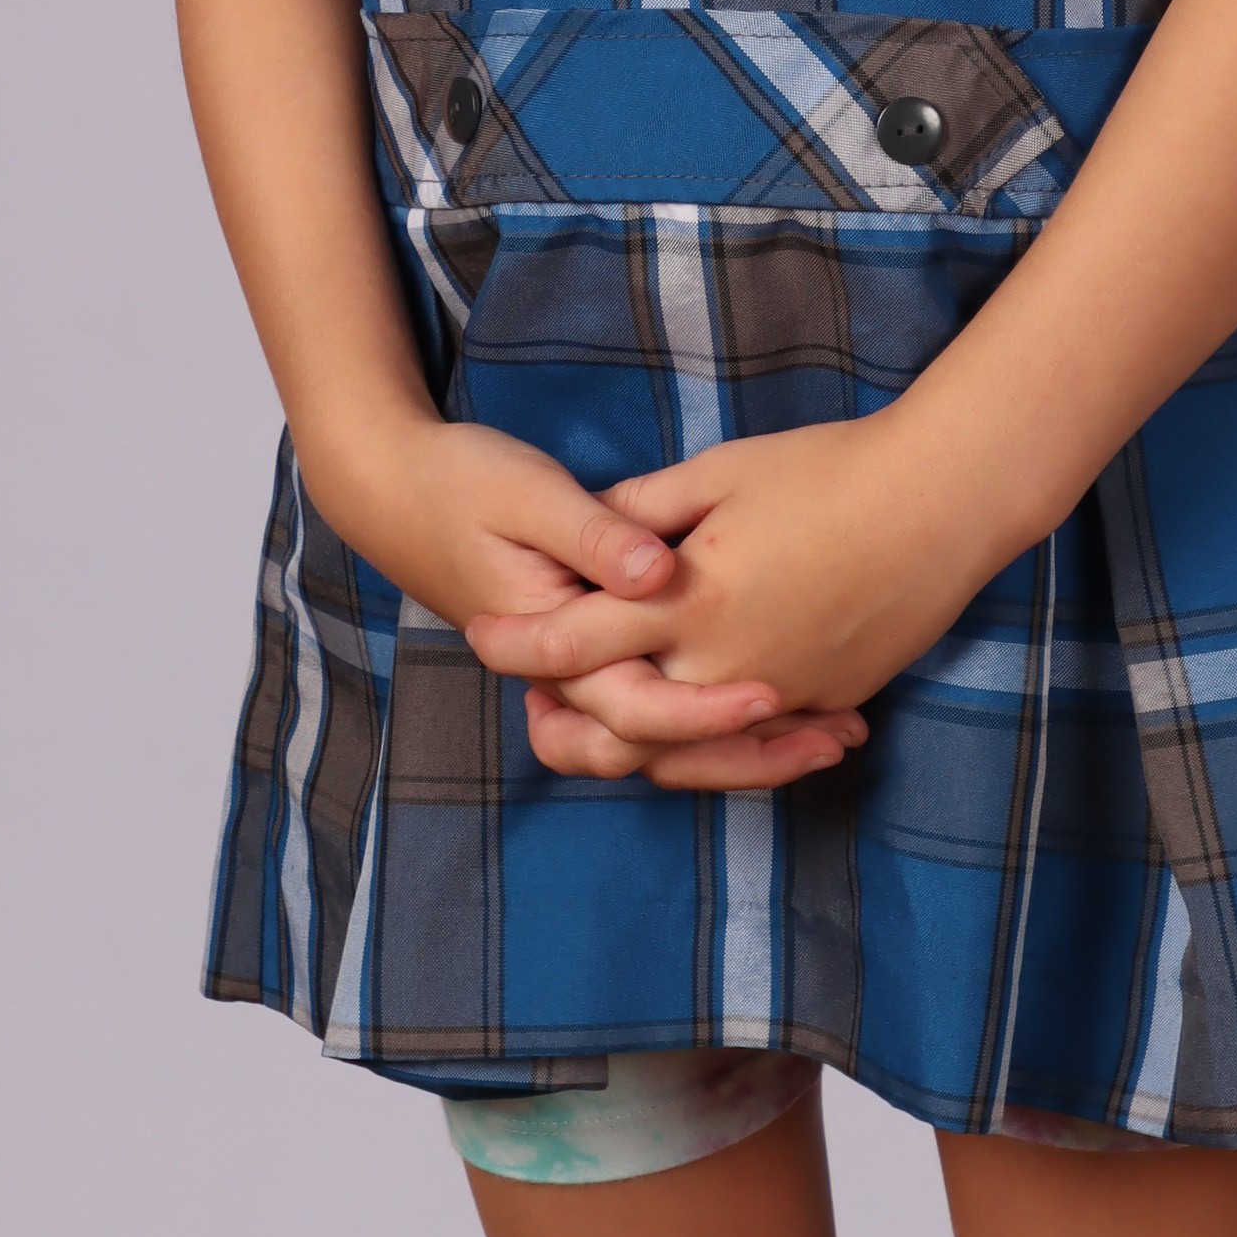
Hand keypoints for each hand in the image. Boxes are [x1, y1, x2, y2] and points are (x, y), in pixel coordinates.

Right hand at [330, 416, 841, 784]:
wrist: (397, 489)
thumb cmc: (465, 482)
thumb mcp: (530, 495)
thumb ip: (597, 536)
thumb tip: (660, 569)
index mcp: (551, 646)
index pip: (635, 711)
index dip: (708, 713)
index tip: (777, 694)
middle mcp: (568, 678)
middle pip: (665, 752)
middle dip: (752, 754)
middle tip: (838, 734)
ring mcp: (584, 673)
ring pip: (671, 746)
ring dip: (753, 748)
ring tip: (840, 733)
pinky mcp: (601, 656)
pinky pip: (669, 712)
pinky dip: (729, 719)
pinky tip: (801, 704)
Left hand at [472, 416, 991, 791]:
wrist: (941, 500)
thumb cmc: (829, 469)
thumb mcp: (722, 472)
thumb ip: (645, 512)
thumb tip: (592, 532)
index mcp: (690, 603)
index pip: (576, 640)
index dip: (519, 642)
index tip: (480, 634)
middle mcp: (725, 667)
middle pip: (618, 722)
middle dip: (566, 718)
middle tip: (532, 703)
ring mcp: (779, 696)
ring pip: (684, 753)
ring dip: (636, 746)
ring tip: (598, 724)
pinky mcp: (824, 702)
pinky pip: (750, 746)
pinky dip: (712, 747)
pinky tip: (692, 728)